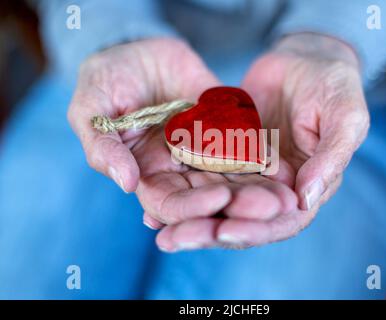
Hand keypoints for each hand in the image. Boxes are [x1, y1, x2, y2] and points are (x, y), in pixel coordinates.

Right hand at [68, 38, 297, 250]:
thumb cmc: (106, 81)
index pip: (171, 203)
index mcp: (147, 173)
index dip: (193, 207)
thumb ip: (102, 147)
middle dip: (240, 205)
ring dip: (260, 189)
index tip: (221, 200)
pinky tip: (283, 165)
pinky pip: (245, 144)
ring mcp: (204, 150)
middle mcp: (179, 168)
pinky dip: (263, 156)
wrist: (138, 49)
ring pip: (233, 176)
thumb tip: (125, 183)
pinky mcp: (224, 128)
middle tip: (273, 208)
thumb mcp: (90, 109)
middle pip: (211, 196)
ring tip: (288, 195)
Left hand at [153, 33, 368, 249]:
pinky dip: (181, 188)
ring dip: (188, 217)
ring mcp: (249, 173)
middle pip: (242, 218)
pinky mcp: (228, 154)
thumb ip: (331, 159)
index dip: (252, 229)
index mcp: (307, 187)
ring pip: (217, 202)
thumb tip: (304, 200)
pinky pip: (203, 174)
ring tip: (157, 229)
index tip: (222, 232)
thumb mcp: (346, 118)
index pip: (280, 221)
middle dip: (209, 231)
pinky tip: (152, 199)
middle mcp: (275, 187)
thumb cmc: (334, 87)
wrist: (306, 59)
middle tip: (174, 239)